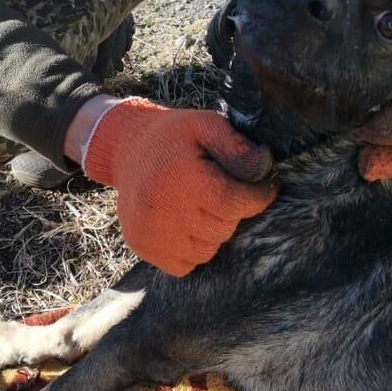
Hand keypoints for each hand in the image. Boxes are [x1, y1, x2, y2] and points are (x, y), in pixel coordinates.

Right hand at [81, 98, 276, 275]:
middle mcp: (163, 210)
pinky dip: (191, 249)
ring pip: (206, 252)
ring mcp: (150, 232)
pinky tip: (184, 224)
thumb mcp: (206, 125)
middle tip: (220, 192)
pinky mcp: (141, 246)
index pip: (235, 203)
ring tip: (200, 207)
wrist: (126, 148)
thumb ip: (237, 146)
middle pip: (222, 230)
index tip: (264, 188)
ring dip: (211, 233)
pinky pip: (184, 265)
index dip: (257, 198)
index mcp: (184, 178)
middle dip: (231, 213)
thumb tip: (264, 168)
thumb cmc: (174, 137)